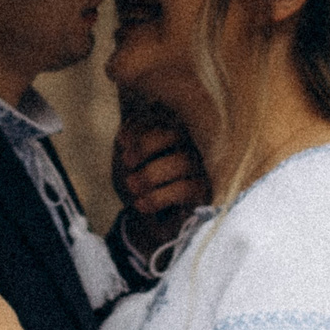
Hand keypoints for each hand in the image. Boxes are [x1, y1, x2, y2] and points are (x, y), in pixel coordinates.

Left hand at [112, 101, 210, 224]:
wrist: (157, 222)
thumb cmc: (146, 180)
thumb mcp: (134, 155)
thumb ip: (134, 132)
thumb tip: (122, 107)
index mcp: (182, 125)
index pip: (166, 114)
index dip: (141, 125)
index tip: (120, 141)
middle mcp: (200, 142)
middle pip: (179, 131)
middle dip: (147, 145)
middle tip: (126, 161)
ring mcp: (207, 167)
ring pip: (183, 161)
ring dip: (150, 174)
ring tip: (131, 187)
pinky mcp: (209, 193)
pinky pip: (186, 189)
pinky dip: (158, 197)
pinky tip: (141, 204)